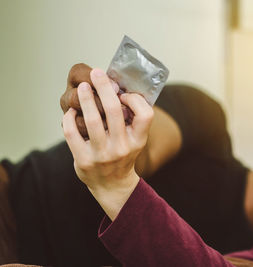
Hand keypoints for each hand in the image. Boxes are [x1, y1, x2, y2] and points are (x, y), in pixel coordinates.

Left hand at [62, 68, 152, 219]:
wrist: (112, 184)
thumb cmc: (123, 154)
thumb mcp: (136, 139)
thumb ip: (132, 119)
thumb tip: (117, 88)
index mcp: (138, 140)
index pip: (146, 114)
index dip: (135, 99)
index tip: (124, 94)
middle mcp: (122, 147)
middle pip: (114, 110)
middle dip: (104, 87)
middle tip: (97, 73)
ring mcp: (102, 155)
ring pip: (92, 120)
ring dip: (85, 99)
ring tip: (82, 87)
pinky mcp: (84, 160)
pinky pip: (72, 133)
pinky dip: (70, 118)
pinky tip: (72, 111)